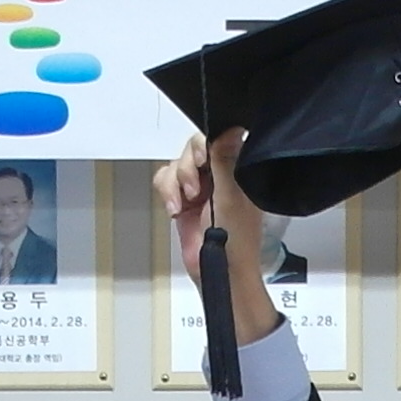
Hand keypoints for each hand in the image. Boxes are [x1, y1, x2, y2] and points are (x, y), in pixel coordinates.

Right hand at [156, 132, 269, 304]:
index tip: (200, 161)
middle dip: (186, 168)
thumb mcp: (230, 196)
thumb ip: (225, 162)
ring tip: (183, 203)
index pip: (215, 139)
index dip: (202, 146)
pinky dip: (166, 192)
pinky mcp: (182, 200)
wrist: (219, 271)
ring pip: (175, 165)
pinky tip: (175, 209)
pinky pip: (165, 181)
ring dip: (174, 182)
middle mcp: (218, 174)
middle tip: (193, 189)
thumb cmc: (235, 241)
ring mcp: (199, 187)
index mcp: (236, 169)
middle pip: (191, 149)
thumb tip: (232, 130)